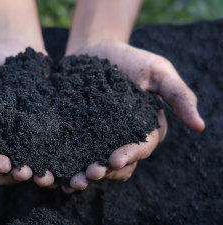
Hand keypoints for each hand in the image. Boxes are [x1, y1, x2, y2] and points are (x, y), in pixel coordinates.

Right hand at [0, 42, 55, 185]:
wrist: (8, 46)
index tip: (4, 164)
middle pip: (6, 168)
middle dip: (16, 174)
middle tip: (29, 173)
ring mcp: (22, 135)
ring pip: (28, 161)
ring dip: (37, 170)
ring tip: (47, 173)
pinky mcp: (41, 125)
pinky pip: (48, 144)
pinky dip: (53, 153)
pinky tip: (63, 156)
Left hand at [62, 41, 204, 193]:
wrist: (95, 49)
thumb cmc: (130, 59)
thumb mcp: (158, 71)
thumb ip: (178, 95)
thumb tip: (200, 126)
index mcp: (145, 129)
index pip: (141, 149)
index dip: (129, 156)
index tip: (114, 159)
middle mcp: (122, 140)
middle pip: (116, 165)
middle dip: (104, 171)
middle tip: (89, 174)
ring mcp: (97, 140)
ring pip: (94, 165)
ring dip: (84, 176)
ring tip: (71, 181)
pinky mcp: (76, 135)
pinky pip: (72, 155)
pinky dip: (65, 166)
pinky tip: (53, 173)